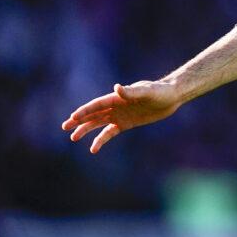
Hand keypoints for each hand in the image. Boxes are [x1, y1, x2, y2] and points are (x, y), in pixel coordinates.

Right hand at [61, 81, 182, 152]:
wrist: (172, 96)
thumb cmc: (160, 91)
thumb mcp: (147, 91)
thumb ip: (132, 91)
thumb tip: (117, 88)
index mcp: (118, 97)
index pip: (97, 104)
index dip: (85, 111)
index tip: (73, 117)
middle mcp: (116, 105)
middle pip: (93, 114)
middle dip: (79, 120)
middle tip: (65, 127)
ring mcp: (120, 115)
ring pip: (98, 123)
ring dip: (86, 129)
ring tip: (73, 137)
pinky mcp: (126, 123)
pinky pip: (110, 132)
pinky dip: (101, 139)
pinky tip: (93, 148)